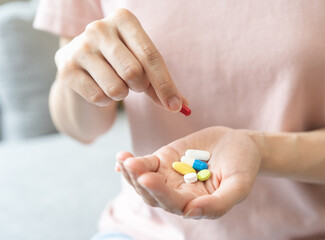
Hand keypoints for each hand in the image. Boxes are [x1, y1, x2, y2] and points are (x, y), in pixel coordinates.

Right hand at [55, 9, 185, 110]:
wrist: (81, 68)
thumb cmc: (119, 63)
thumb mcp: (142, 64)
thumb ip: (162, 83)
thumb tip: (184, 108)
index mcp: (123, 19)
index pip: (151, 56)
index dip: (166, 85)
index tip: (176, 106)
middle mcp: (98, 28)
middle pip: (134, 72)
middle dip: (141, 87)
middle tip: (134, 83)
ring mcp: (79, 47)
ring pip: (117, 88)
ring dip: (122, 94)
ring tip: (115, 82)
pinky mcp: (66, 69)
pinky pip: (99, 97)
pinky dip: (105, 100)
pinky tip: (99, 87)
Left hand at [116, 127, 262, 218]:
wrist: (241, 145)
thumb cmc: (244, 166)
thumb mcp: (239, 186)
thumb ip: (218, 203)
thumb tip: (190, 214)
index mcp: (195, 203)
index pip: (173, 202)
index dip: (159, 192)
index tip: (147, 178)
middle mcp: (178, 193)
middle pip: (153, 193)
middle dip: (140, 180)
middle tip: (131, 165)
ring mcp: (170, 176)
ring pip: (146, 179)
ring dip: (132, 171)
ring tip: (124, 159)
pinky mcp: (165, 160)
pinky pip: (146, 163)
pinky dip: (134, 163)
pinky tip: (121, 159)